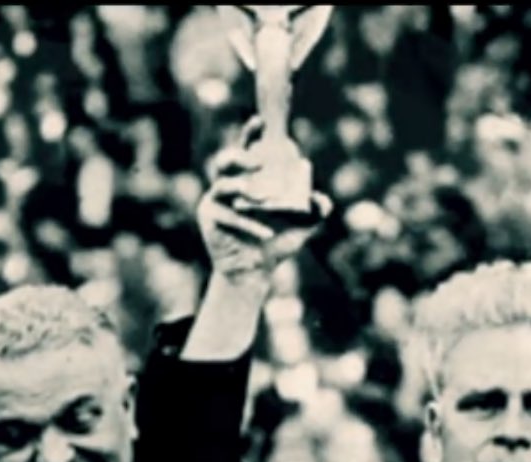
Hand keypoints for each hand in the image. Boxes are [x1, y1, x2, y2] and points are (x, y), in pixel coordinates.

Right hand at [198, 116, 331, 288]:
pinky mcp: (209, 218)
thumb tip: (322, 199)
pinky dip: (249, 224)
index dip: (251, 134)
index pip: (247, 150)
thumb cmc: (276, 243)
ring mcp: (215, 201)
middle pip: (224, 161)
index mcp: (248, 179)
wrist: (255, 272)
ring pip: (222, 185)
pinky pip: (228, 216)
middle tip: (259, 161)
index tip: (261, 121)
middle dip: (240, 156)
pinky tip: (266, 234)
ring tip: (260, 196)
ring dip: (241, 187)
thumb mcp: (302, 227)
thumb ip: (315, 212)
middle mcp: (228, 185)